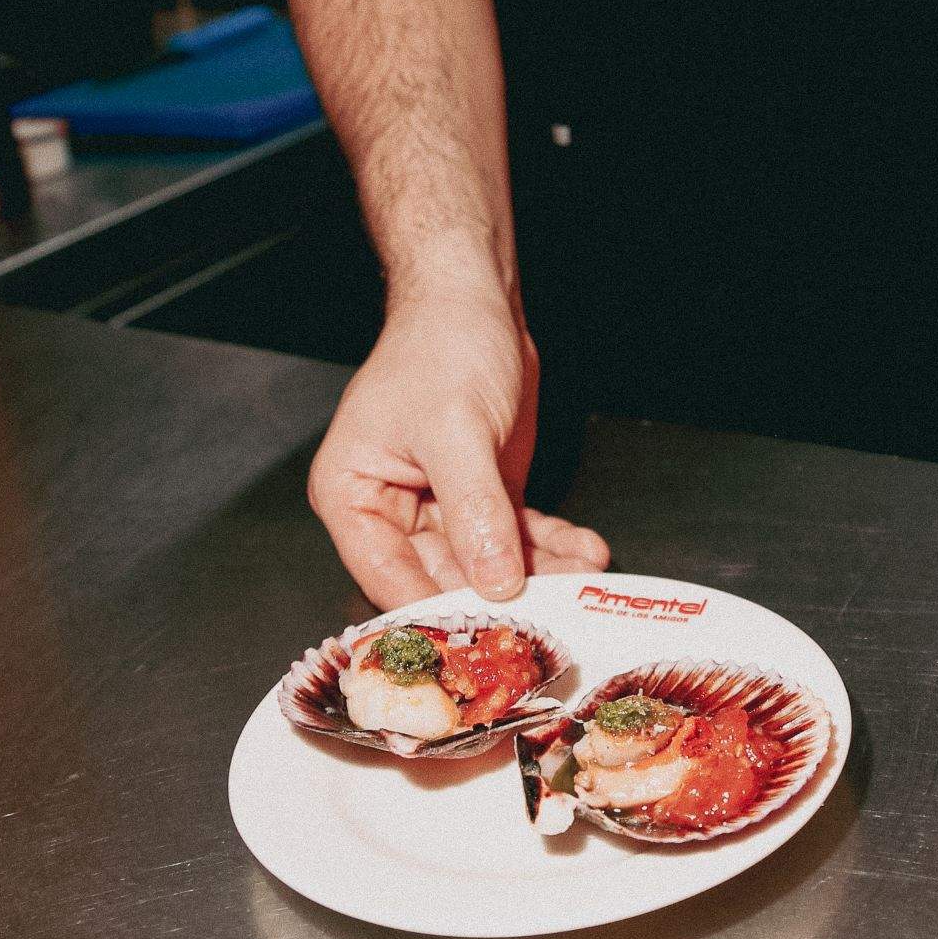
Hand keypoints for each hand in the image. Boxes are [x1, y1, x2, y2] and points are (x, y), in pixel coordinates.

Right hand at [309, 295, 609, 609]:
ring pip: (489, 563)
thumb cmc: (439, 347)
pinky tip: (584, 551)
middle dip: (501, 594)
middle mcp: (391, 513)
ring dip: (538, 573)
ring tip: (581, 578)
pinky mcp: (484, 500)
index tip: (482, 636)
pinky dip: (552, 547)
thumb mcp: (454, 431)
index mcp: (353, 497)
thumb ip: (472, 511)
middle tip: (550, 612)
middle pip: (443, 578)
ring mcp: (441, 509)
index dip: (434, 610)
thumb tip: (492, 581)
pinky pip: (517, 539)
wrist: (476, 302)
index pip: (387, 578)